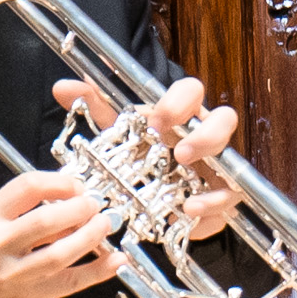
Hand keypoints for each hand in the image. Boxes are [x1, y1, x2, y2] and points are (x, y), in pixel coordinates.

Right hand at [0, 164, 116, 297]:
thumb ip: (19, 216)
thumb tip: (65, 201)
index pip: (28, 187)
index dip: (61, 182)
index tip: (76, 185)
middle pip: (48, 218)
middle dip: (81, 207)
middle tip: (95, 204)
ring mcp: (14, 273)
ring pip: (62, 251)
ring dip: (92, 235)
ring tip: (105, 225)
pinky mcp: (30, 296)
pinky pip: (71, 281)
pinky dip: (98, 270)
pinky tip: (114, 260)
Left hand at [58, 75, 242, 244]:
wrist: (155, 198)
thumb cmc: (143, 157)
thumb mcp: (119, 133)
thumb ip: (95, 109)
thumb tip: (63, 86)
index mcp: (181, 115)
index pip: (192, 92)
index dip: (179, 102)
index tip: (157, 120)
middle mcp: (204, 136)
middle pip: (224, 121)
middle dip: (206, 135)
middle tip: (179, 152)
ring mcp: (217, 166)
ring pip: (234, 161)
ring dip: (213, 175)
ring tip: (188, 187)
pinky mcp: (220, 197)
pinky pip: (229, 199)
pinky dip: (212, 205)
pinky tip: (189, 211)